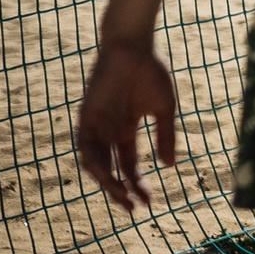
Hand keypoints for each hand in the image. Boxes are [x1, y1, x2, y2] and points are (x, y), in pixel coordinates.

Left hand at [76, 40, 178, 211]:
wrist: (134, 46)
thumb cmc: (151, 71)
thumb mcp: (164, 109)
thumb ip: (166, 136)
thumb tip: (170, 166)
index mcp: (127, 128)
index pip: (130, 163)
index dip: (138, 182)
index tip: (150, 201)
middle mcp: (109, 130)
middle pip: (111, 168)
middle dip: (121, 189)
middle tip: (133, 207)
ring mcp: (96, 124)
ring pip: (95, 162)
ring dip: (106, 182)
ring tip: (121, 196)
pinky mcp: (86, 116)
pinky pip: (84, 145)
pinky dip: (94, 162)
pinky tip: (105, 176)